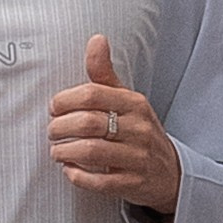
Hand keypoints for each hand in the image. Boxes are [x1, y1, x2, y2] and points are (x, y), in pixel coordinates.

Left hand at [48, 37, 180, 222]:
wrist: (170, 172)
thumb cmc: (139, 132)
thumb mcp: (126, 100)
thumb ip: (104, 74)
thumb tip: (96, 39)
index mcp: (134, 103)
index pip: (92, 94)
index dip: (64, 101)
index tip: (54, 108)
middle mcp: (139, 128)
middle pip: (88, 123)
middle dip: (60, 127)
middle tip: (52, 131)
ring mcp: (138, 157)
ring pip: (91, 152)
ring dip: (64, 151)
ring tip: (57, 150)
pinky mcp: (133, 183)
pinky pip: (99, 181)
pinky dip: (78, 176)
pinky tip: (70, 169)